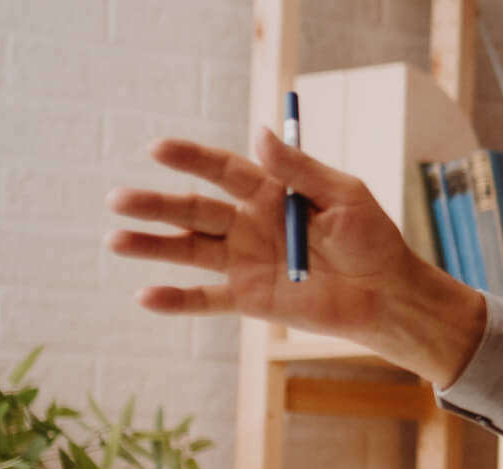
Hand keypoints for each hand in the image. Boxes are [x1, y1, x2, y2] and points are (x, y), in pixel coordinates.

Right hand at [104, 131, 484, 383]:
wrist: (387, 294)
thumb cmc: (371, 239)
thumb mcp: (343, 196)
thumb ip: (300, 170)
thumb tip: (259, 134)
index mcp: (269, 192)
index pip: (221, 170)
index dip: (190, 159)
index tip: (159, 149)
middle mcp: (248, 224)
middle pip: (194, 210)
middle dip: (156, 205)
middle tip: (119, 200)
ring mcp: (245, 262)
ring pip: (190, 250)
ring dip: (153, 246)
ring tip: (116, 240)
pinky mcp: (250, 299)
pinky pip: (207, 299)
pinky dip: (177, 300)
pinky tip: (145, 297)